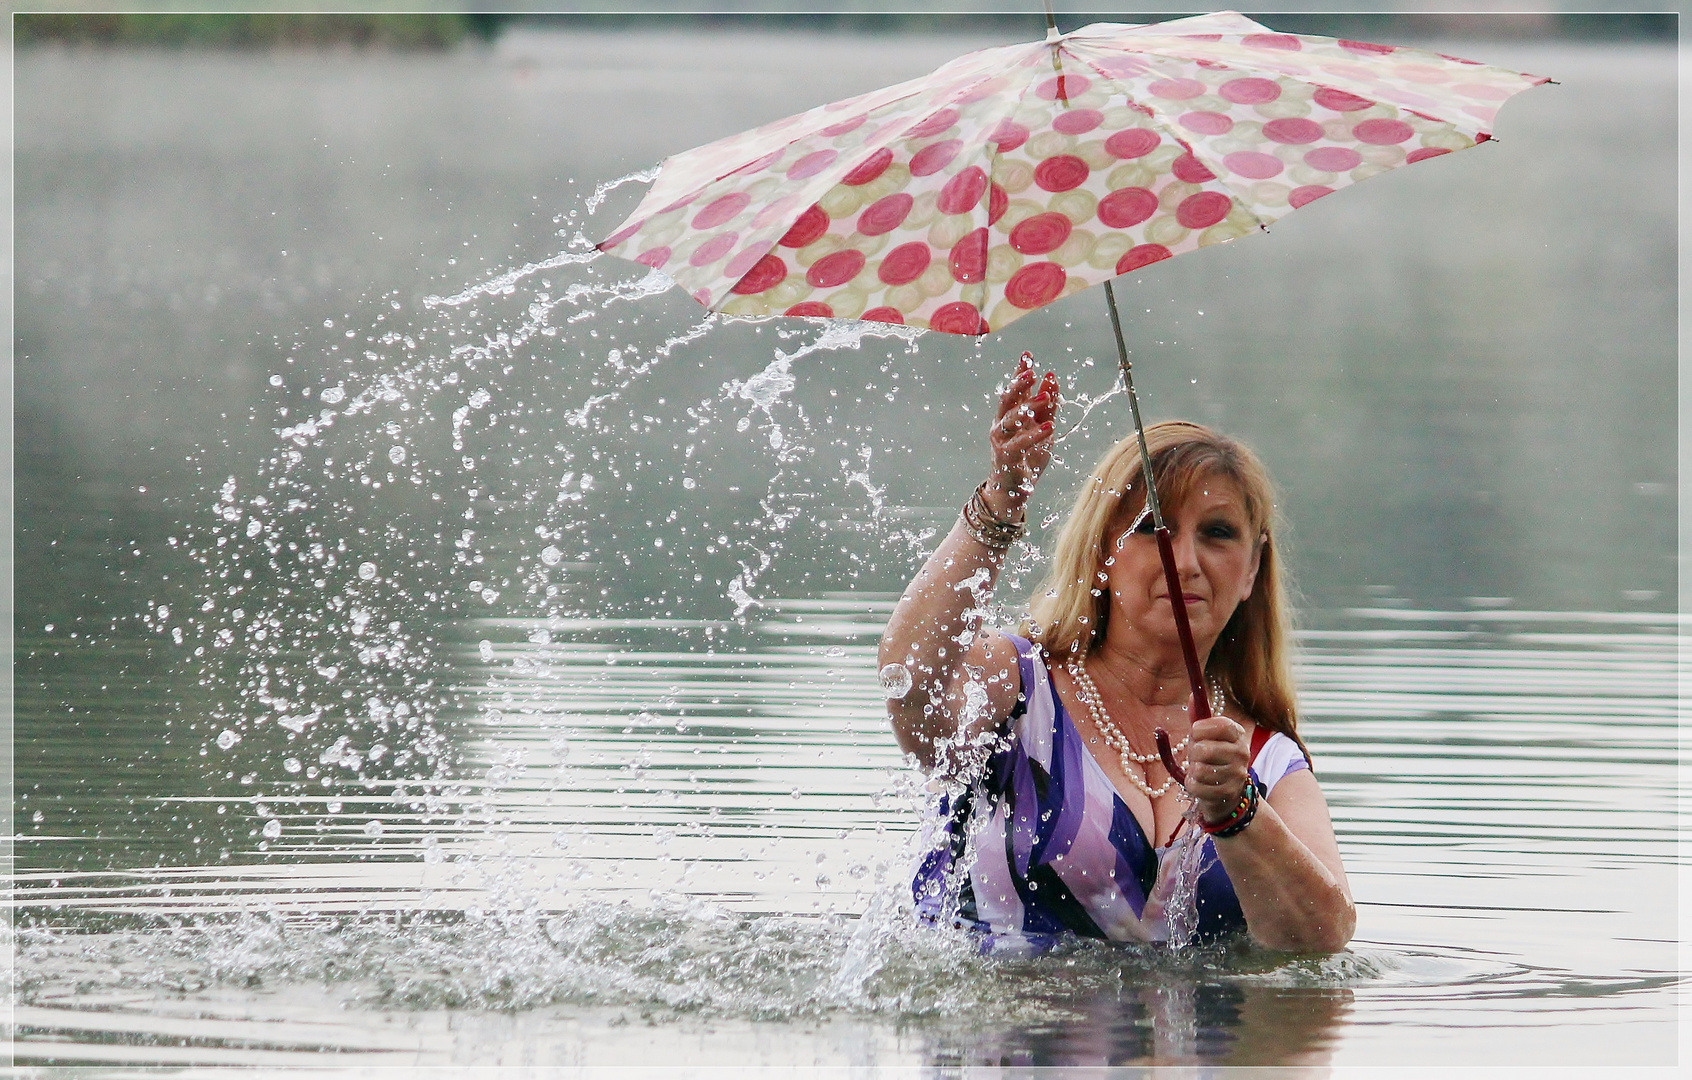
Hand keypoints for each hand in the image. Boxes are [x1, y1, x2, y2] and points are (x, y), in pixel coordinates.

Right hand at [985, 352, 1059, 519]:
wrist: (1014, 489)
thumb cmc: (1027, 457)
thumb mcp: (1043, 427)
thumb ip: (1048, 406)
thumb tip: (1051, 376)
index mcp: (1010, 415)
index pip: (1015, 389)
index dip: (1020, 371)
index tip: (1028, 355)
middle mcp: (1001, 424)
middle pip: (1007, 399)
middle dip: (1018, 385)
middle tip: (1031, 372)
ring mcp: (1001, 440)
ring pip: (1009, 418)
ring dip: (1027, 407)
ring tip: (1044, 398)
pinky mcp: (1005, 456)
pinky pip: (1018, 443)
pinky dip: (1033, 435)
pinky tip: (1049, 427)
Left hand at [1184, 713, 1251, 821]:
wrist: (1225, 791)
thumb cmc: (1211, 757)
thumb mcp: (1206, 735)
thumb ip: (1198, 716)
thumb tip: (1192, 695)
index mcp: (1237, 734)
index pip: (1222, 725)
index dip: (1202, 729)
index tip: (1195, 732)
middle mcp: (1242, 753)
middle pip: (1204, 750)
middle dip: (1193, 754)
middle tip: (1197, 757)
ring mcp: (1237, 774)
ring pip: (1199, 770)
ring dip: (1193, 771)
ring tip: (1200, 770)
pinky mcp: (1229, 793)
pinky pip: (1198, 787)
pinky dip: (1193, 785)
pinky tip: (1201, 784)